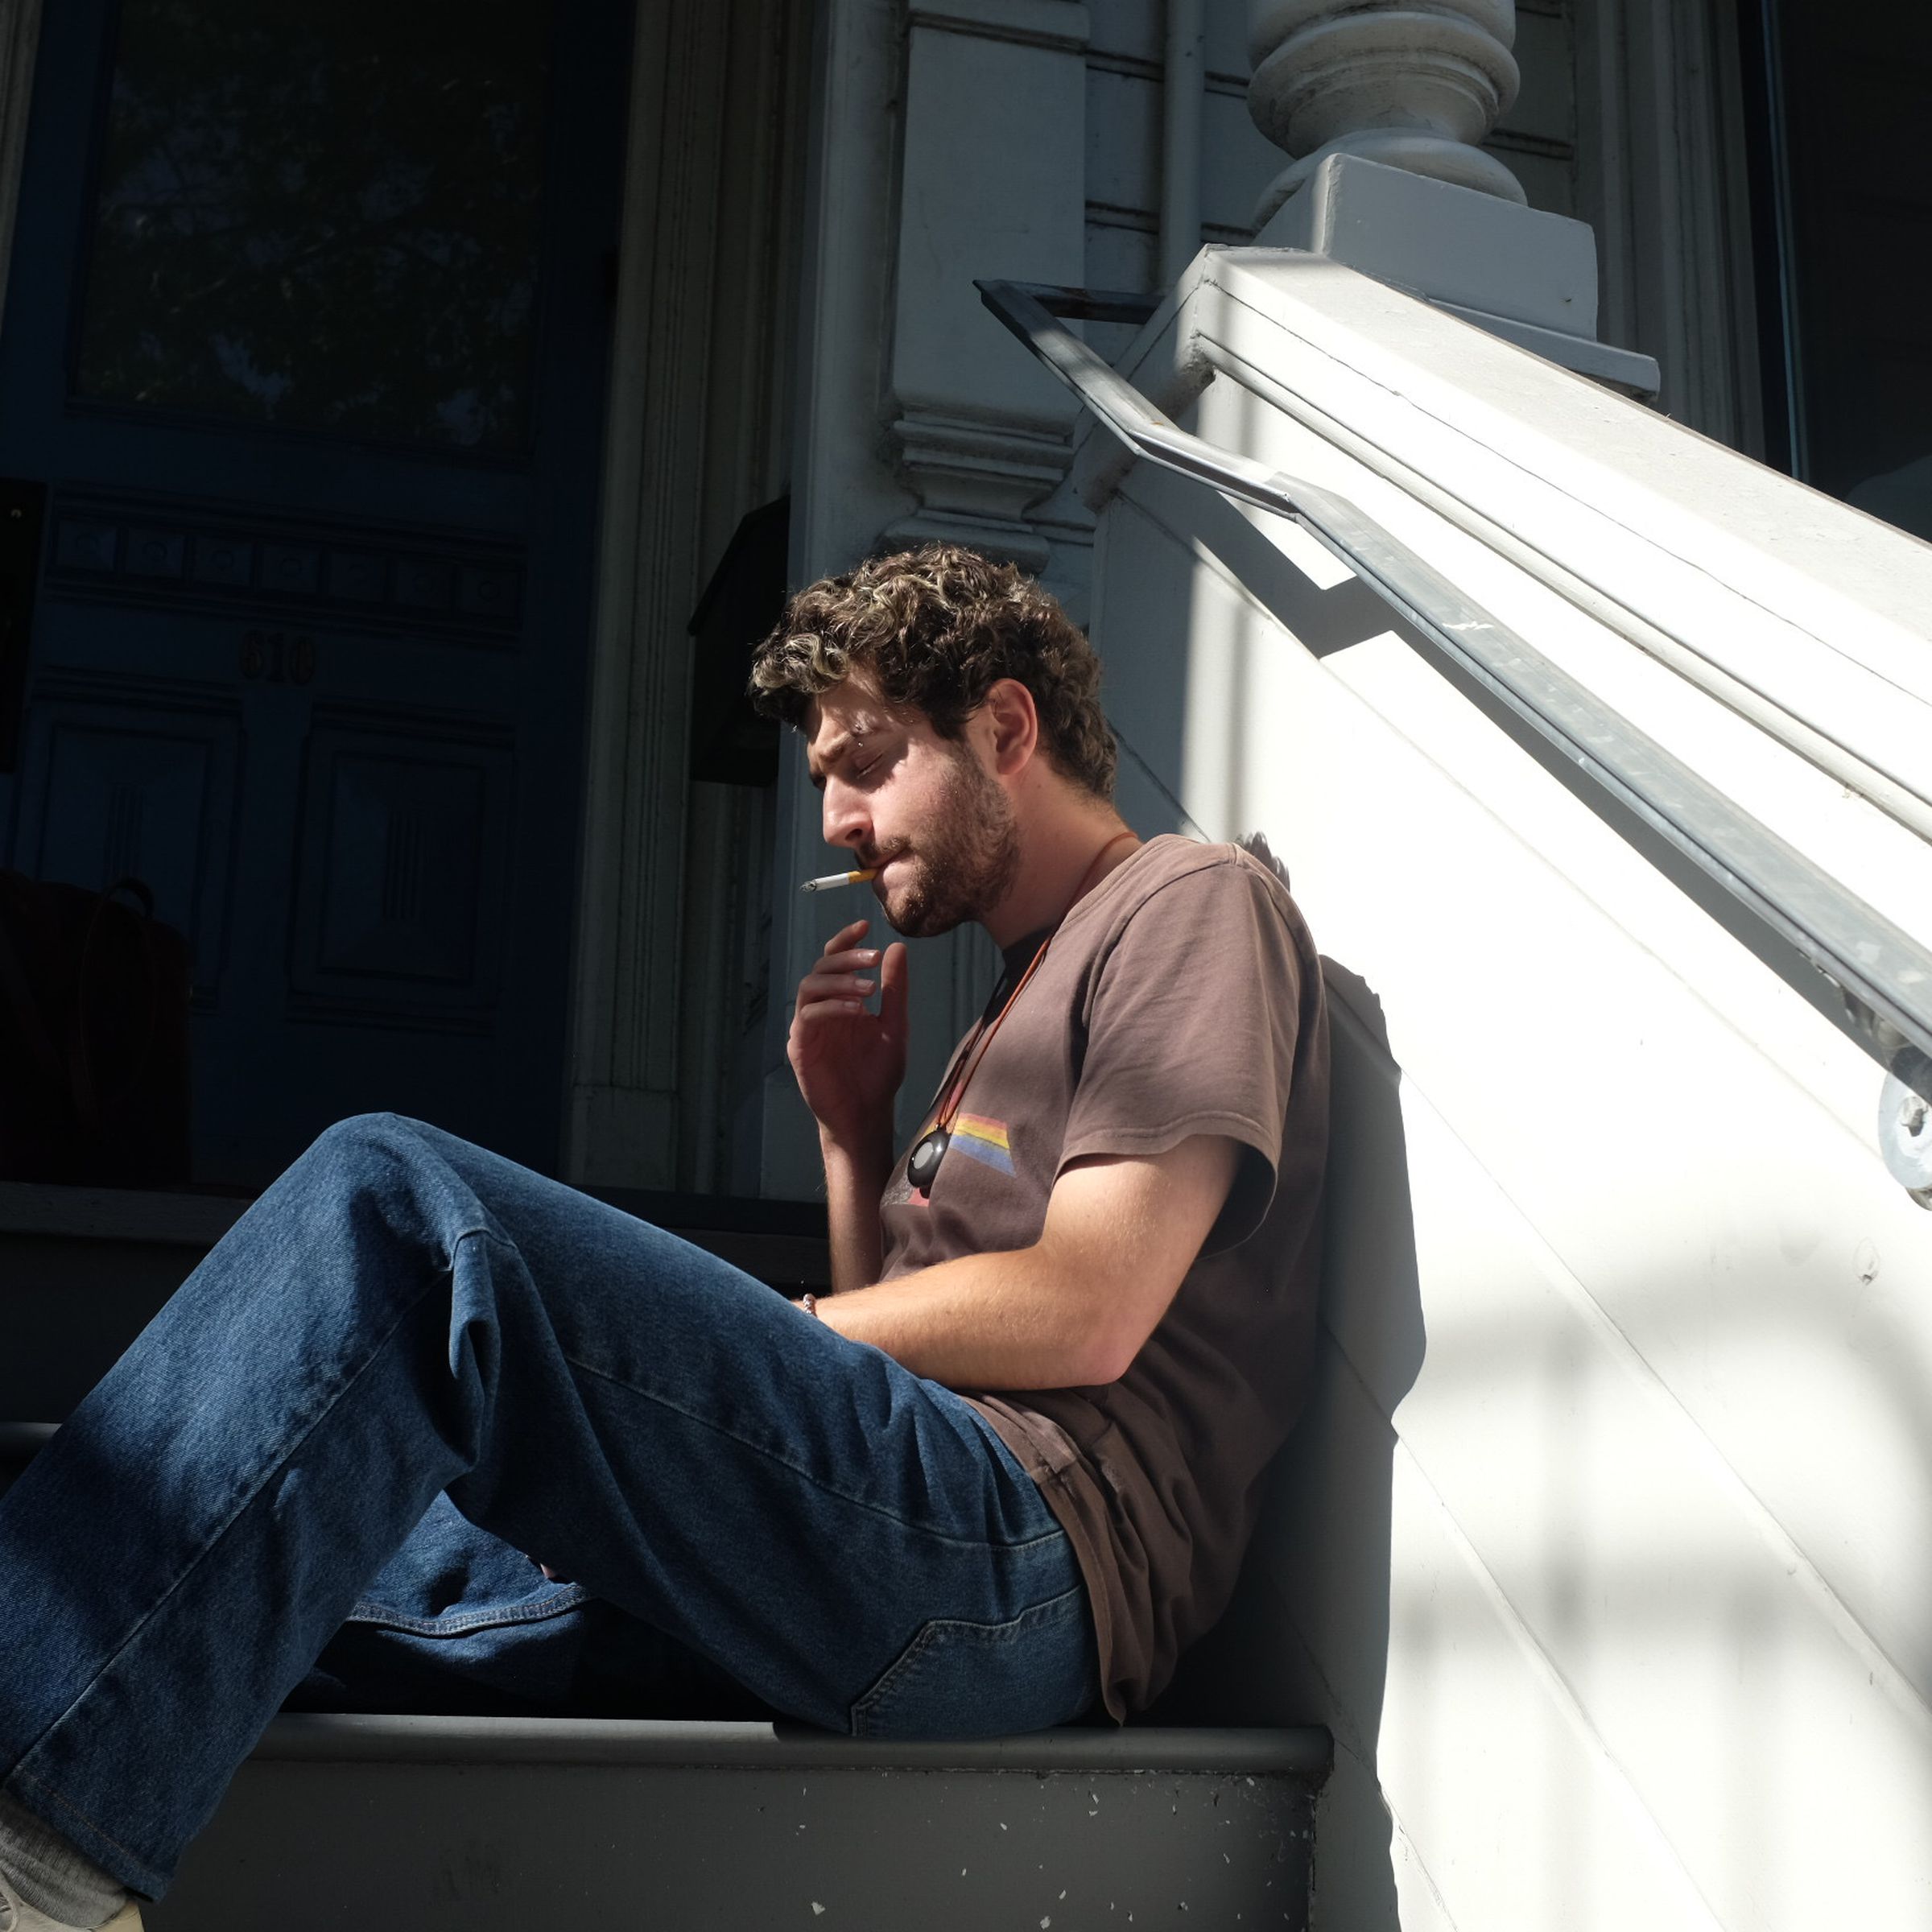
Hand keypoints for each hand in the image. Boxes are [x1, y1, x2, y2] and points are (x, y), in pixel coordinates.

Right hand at [789, 917, 908, 1153]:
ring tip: (869, 989)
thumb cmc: (878, 1074)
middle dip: (845, 958)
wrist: (867, 1114)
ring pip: (809, 987)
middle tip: (872, 958)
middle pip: (820, 968)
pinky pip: (807, 1017)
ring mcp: (807, 1028)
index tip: (864, 926)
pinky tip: (856, 1010)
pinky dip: (830, 1007)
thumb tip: (896, 947)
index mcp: (840, 1001)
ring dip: (838, 981)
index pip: (834, 961)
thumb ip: (894, 989)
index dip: (844, 941)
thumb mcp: (894, 1025)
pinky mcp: (800, 1047)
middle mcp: (820, 1010)